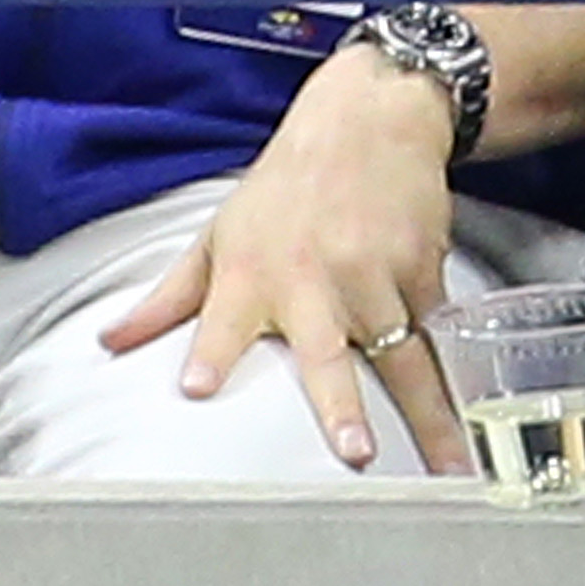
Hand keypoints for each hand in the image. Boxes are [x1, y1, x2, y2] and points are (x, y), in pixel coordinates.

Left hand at [99, 40, 465, 471]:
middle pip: (331, 355)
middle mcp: (316, 280)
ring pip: (406, 356)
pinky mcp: (423, 267)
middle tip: (357, 455)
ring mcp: (376, 275)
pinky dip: (454, 369)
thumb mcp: (220, 233)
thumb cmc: (287, 184)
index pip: (223, 320)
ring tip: (452, 465)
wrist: (372, 120)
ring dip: (431, 411)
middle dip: (343, 406)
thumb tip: (107, 342)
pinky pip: (435, 328)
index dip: (211, 353)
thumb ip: (170, 297)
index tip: (199, 388)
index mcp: (253, 272)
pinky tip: (476, 408)